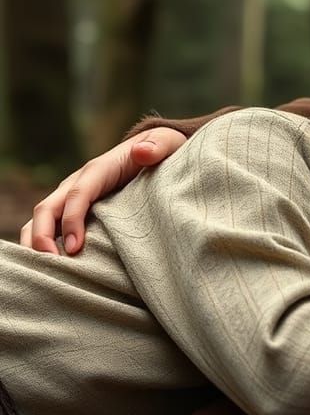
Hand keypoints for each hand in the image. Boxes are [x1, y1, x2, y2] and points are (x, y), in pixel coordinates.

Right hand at [20, 127, 185, 254]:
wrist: (156, 151)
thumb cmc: (162, 151)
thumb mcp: (166, 143)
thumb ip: (158, 147)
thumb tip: (143, 152)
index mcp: (99, 169)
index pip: (79, 193)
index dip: (72, 219)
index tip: (74, 248)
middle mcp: (79, 183)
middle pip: (48, 207)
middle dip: (42, 236)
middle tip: (52, 265)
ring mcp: (73, 196)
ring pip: (42, 219)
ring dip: (37, 243)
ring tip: (47, 271)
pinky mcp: (75, 209)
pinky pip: (52, 226)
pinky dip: (44, 244)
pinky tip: (53, 267)